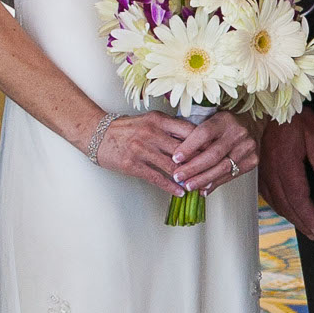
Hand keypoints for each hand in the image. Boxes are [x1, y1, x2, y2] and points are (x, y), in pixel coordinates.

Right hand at [93, 110, 243, 195]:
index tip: (216, 152)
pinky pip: (156, 177)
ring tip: (200, 186)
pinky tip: (180, 192)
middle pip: (183, 150)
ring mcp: (142, 149)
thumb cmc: (125, 128)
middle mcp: (151, 133)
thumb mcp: (149, 121)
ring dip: (188, 178)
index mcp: (158, 120)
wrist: (97, 134)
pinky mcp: (133, 164)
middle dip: (200, 163)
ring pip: (172, 166)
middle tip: (214, 173)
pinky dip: (170, 186)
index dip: (204, 143)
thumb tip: (194, 137)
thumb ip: (169, 128)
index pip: (188, 131)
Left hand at [168, 109, 257, 194]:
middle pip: (213, 154)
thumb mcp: (211, 120)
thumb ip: (196, 134)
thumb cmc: (225, 123)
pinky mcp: (252, 160)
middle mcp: (238, 133)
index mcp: (225, 119)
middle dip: (193, 168)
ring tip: (188, 186)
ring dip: (203, 179)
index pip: (204, 133)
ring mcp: (247, 148)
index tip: (175, 158)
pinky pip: (231, 176)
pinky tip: (203, 189)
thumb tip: (177, 156)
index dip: (189, 147)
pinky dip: (215, 183)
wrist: (252, 124)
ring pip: (222, 168)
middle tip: (178, 177)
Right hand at [256, 109, 313, 237]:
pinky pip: (267, 194)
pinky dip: (278, 206)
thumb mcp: (311, 130)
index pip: (297, 196)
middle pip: (286, 204)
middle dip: (301, 222)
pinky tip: (286, 209)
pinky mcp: (259, 170)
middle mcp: (271, 171)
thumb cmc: (289, 117)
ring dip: (290, 216)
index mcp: (285, 163)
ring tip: (304, 226)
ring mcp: (263, 172)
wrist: (265, 107)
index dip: (308, 215)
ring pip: (276, 201)